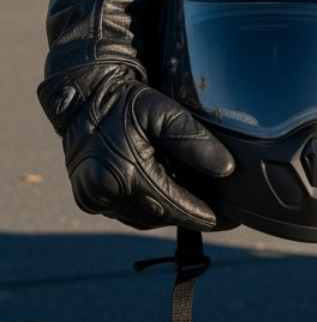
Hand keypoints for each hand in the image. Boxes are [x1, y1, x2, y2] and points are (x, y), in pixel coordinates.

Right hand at [37, 62, 235, 230]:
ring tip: (192, 198)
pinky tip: (165, 193)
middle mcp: (104, 193)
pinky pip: (128, 214)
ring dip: (168, 212)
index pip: (172, 206)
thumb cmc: (127, 104)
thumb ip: (196, 142)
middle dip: (187, 214)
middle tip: (215, 209)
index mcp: (124, 172)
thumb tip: (226, 169)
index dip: (200, 215)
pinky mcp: (89, 201)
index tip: (225, 220)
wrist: (84, 100)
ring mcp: (93, 200)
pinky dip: (149, 208)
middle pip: (159, 216)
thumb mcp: (166, 114)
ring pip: (143, 219)